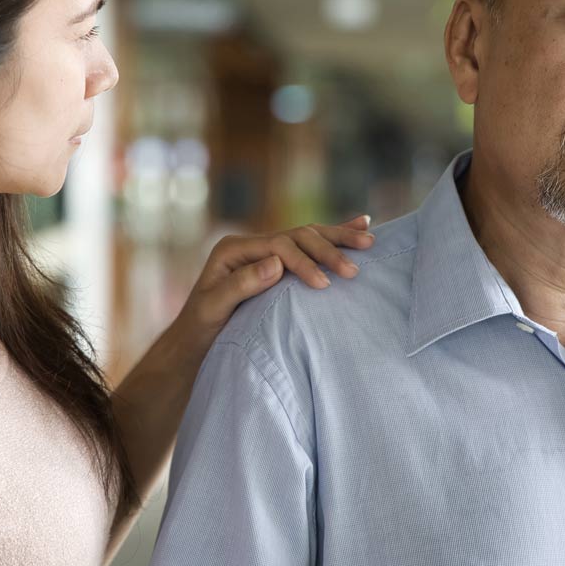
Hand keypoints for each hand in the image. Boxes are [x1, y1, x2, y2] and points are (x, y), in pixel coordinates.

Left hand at [174, 215, 374, 342]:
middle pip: (297, 236)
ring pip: (308, 236)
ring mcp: (265, 252)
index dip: (303, 262)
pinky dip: (334, 236)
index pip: (278, 245)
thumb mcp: (213, 308)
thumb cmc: (201, 328)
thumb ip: (241, 284)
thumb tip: (277, 263)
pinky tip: (359, 225)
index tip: (323, 285)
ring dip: (339, 238)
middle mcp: (251, 244)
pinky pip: (309, 246)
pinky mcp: (278, 263)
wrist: (195, 340)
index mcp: (234, 249)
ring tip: (369, 240)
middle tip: (353, 271)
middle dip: (328, 250)